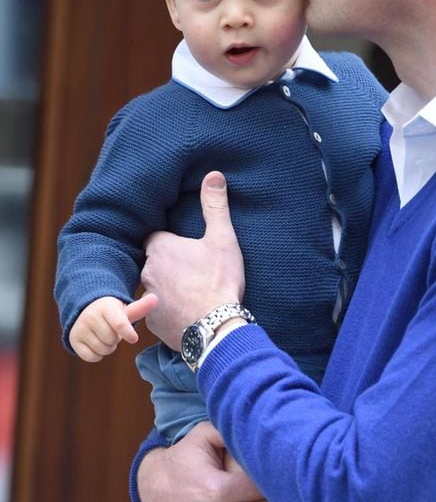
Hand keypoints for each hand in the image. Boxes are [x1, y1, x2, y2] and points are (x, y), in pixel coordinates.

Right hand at [69, 294, 157, 361]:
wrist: (85, 311)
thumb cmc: (112, 313)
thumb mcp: (125, 309)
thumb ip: (140, 308)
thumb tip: (156, 298)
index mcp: (106, 307)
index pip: (119, 323)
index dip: (127, 332)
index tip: (133, 338)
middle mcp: (90, 316)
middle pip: (112, 340)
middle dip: (115, 339)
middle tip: (112, 330)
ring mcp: (80, 328)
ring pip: (102, 349)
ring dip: (107, 347)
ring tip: (104, 336)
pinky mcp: (73, 340)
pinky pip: (91, 357)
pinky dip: (97, 355)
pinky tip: (96, 343)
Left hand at [141, 171, 244, 349]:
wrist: (215, 327)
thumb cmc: (218, 281)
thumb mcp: (222, 239)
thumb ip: (215, 206)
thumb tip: (214, 175)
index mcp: (160, 248)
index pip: (155, 238)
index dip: (169, 242)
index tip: (184, 248)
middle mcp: (147, 271)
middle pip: (153, 263)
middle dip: (167, 266)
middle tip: (191, 272)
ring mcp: (148, 298)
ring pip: (154, 288)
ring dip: (167, 290)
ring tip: (190, 294)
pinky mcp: (153, 322)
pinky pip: (158, 313)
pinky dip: (169, 312)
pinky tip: (187, 314)